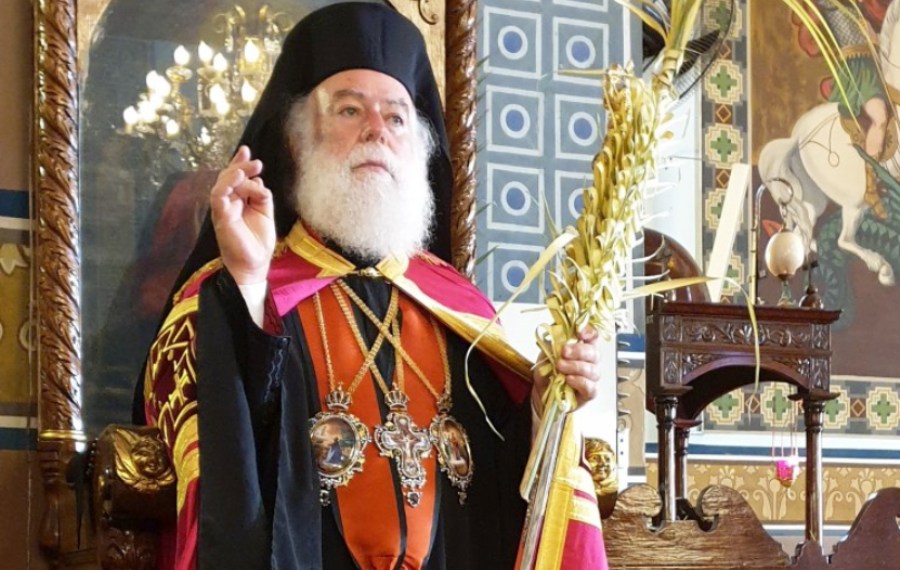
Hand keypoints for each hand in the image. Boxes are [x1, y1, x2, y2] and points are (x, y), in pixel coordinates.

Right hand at [210, 146, 275, 284]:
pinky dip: (226, 185)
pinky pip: (218, 197)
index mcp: (238, 200)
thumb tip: (258, 180)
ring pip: (222, 184)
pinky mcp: (221, 217)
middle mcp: (228, 203)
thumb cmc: (258, 241)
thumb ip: (261, 195)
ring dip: (235, 173)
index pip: (235, 177)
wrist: (254, 263)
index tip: (247, 151)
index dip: (239, 163)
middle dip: (241, 166)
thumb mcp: (265, 212)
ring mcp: (223, 209)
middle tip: (257, 163)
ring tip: (248, 168)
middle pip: (228, 177)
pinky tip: (237, 178)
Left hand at [532, 327, 601, 414]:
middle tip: (564, 352)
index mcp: (582, 348)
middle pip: (594, 353)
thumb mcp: (546, 353)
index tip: (579, 332)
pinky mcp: (588, 393)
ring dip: (576, 366)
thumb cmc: (547, 370)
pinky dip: (580, 382)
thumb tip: (558, 334)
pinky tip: (568, 379)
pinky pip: (591, 388)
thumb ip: (553, 343)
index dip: (590, 332)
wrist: (541, 390)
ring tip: (560, 367)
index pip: (593, 336)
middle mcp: (590, 362)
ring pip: (593, 370)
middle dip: (579, 351)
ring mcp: (591, 378)